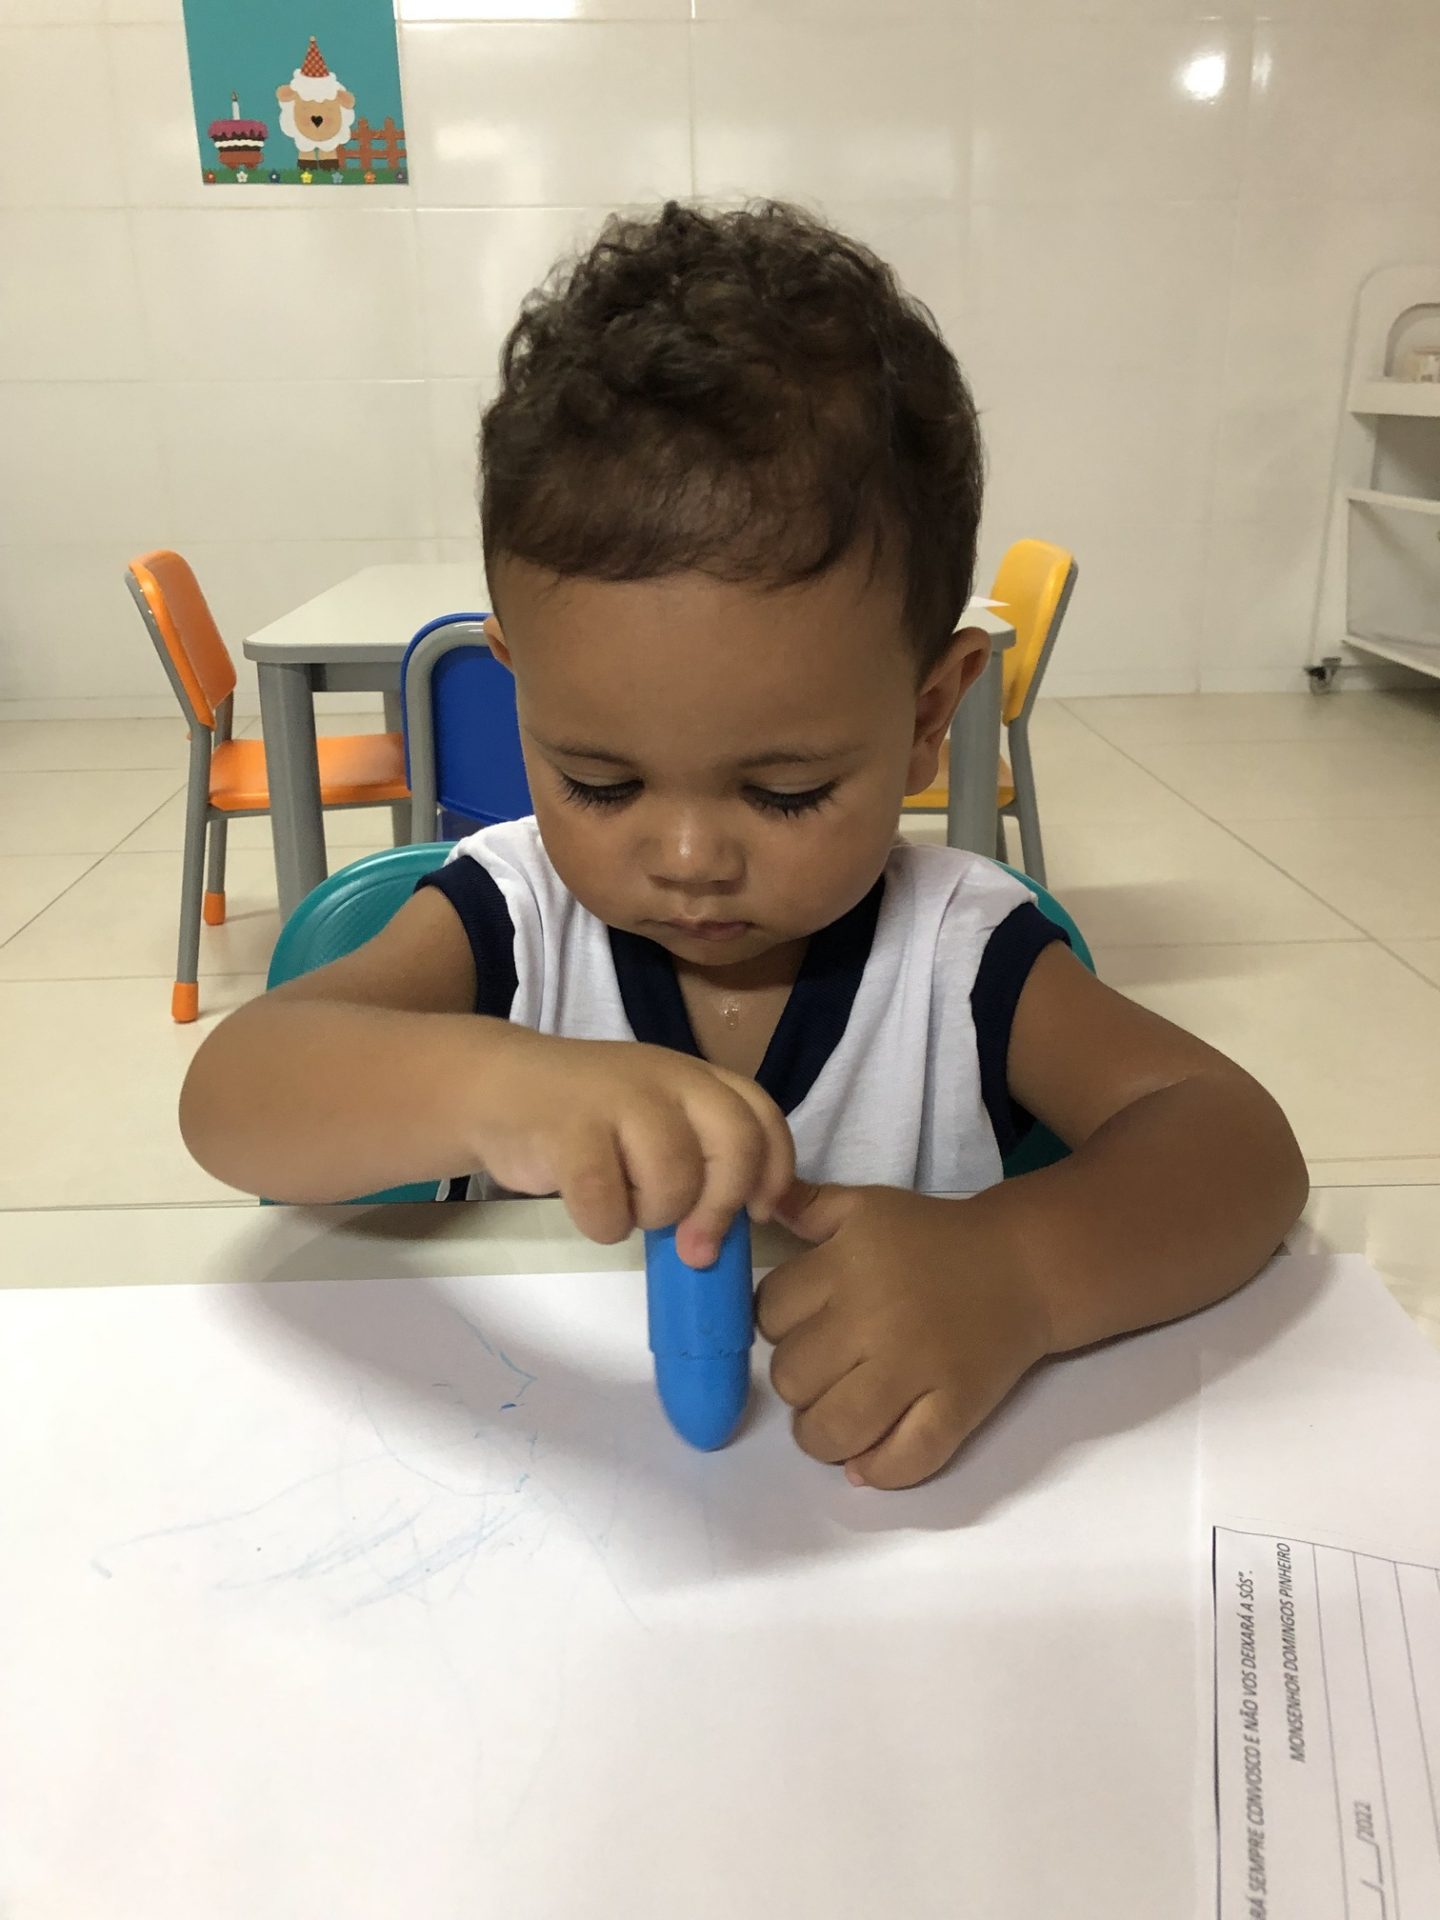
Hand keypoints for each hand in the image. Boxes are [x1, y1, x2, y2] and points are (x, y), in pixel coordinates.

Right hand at [472, 1027, 794, 1265]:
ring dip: (651, 1214)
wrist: (498, 1087)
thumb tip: (737, 1228)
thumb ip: (700, 1156)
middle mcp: (668, 1078)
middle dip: (721, 1208)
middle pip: (734, 1147)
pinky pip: (608, 1203)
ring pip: (674, 1182)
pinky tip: (587, 1206)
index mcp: (696, 1077)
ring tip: (623, 1202)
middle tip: (697, 1249)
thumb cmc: (588, 1118)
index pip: (764, 1119)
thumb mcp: (655, 1120)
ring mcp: (618, 1098)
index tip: (758, 1215)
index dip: (774, 1174)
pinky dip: (602, 1223)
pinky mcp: (570, 1128)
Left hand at [757, 1183, 1051, 1489]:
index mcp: (846, 1266)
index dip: (776, 1326)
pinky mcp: (956, 1407)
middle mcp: (874, 1318)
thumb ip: (805, 1205)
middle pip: (793, 1378)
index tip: (801, 1327)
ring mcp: (916, 1369)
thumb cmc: (935, 1236)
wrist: (1023, 1264)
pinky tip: (866, 1462)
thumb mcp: (865, 1206)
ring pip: (834, 1428)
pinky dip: (878, 1471)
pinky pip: (904, 1459)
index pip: (770, 1315)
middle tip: (824, 1373)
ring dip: (822, 1436)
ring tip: (836, 1420)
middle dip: (799, 1383)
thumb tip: (753, 1206)